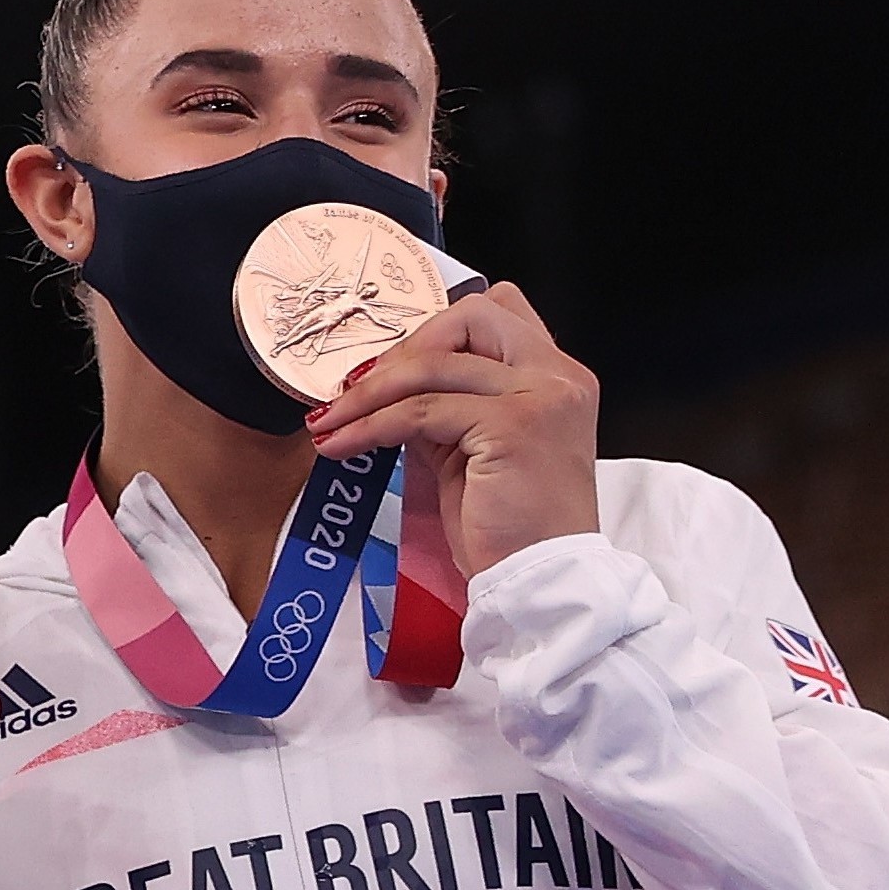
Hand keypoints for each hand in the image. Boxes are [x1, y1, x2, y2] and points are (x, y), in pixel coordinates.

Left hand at [308, 280, 599, 576]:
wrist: (539, 580)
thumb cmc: (510, 527)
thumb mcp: (476, 448)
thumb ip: (449, 405)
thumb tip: (386, 382)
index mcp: (558, 376)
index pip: (500, 310)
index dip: (438, 327)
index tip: (390, 365)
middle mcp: (558, 375)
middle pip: (471, 315)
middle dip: (404, 348)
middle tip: (359, 390)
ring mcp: (540, 397)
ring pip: (433, 365)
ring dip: (367, 394)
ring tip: (330, 421)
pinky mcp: (512, 426)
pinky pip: (420, 411)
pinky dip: (370, 426)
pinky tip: (341, 444)